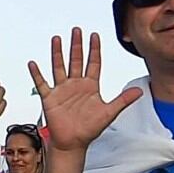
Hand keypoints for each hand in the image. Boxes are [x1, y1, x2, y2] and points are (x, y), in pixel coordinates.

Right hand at [31, 28, 141, 151]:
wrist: (73, 143)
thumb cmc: (90, 129)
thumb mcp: (109, 113)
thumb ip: (123, 100)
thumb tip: (140, 91)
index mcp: (90, 86)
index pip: (93, 63)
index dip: (94, 49)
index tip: (94, 35)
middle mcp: (76, 85)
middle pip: (76, 60)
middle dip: (76, 45)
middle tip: (77, 30)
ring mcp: (62, 90)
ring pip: (59, 67)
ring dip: (58, 53)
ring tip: (57, 39)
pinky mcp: (50, 98)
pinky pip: (42, 84)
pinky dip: (37, 74)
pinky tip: (33, 64)